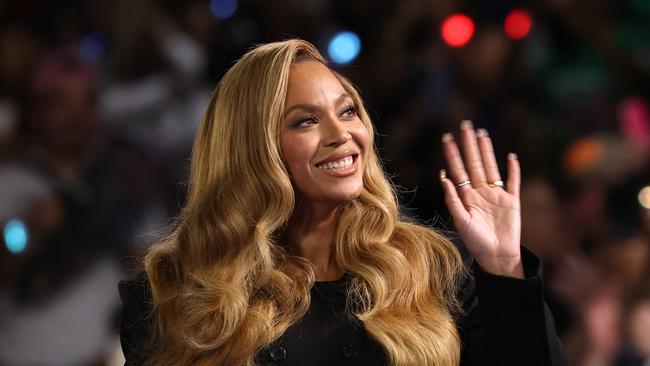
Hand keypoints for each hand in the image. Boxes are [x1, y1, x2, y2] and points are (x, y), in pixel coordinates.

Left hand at [440, 120, 523, 277]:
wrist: (498, 258)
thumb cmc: (476, 243)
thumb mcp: (461, 222)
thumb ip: (453, 200)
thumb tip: (444, 178)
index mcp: (466, 197)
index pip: (458, 170)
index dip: (453, 154)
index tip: (447, 138)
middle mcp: (480, 193)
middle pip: (474, 163)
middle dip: (469, 145)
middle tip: (464, 125)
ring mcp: (497, 196)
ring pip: (491, 167)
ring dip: (487, 151)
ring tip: (482, 134)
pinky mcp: (513, 202)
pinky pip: (513, 182)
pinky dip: (513, 170)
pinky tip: (511, 157)